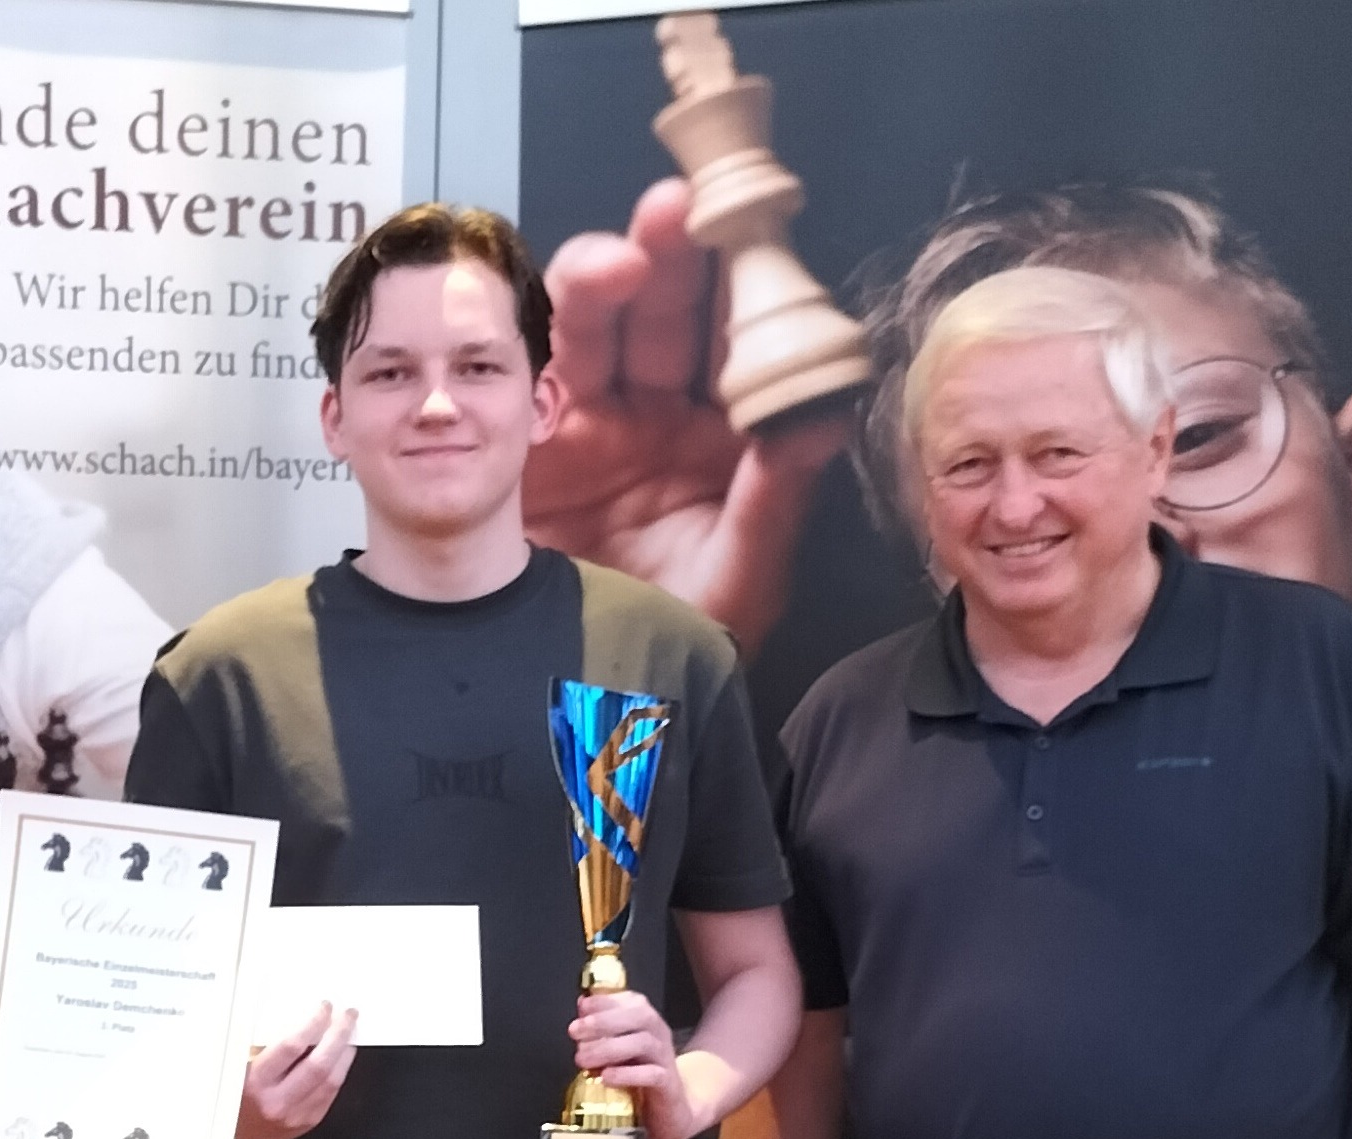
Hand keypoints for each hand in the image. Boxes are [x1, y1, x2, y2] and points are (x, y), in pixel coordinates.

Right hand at [237, 1001, 357, 1138]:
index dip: (313, 1023)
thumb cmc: (234, 1093)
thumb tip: (301, 1019)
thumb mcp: (241, 1064)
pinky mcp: (307, 1123)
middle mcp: (277, 1101)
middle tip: (347, 1016)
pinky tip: (341, 1058)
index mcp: (256, 1082)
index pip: (292, 1047)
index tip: (324, 1008)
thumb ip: (268, 1045)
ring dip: (344, 1053)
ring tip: (349, 1033)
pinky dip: (339, 1072)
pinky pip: (331, 1094)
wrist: (232, 1132)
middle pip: (319, 1064)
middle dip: (338, 1035)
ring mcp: (295, 1116)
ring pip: (331, 1081)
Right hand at [525, 177, 851, 655]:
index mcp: (726, 436)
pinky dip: (531, 337)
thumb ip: (776, 495)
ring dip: (603, 280)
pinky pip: (527, 375)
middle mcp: (659, 416)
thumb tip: (824, 413)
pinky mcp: (528, 445)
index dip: (744, 283)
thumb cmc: (689, 642)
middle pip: (664, 312)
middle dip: (672, 254)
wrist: (594, 709)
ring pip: (595, 328)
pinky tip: (549, 315)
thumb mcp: (743, 577)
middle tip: (680, 216)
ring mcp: (591, 425)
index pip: (740, 340)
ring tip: (615, 262)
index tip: (754, 238)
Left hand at [568, 989, 702, 1138]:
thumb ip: (601, 1027)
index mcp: (646, 1020)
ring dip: (608, 1048)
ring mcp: (665, 1058)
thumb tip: (583, 1004)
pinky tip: (606, 1077)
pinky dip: (627, 1074)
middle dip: (603, 1021)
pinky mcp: (668, 1085)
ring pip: (643, 1043)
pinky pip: (652, 1075)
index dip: (605, 1001)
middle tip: (575, 1031)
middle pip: (639, 1016)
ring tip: (582, 1058)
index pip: (631, 1000)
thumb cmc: (639, 1071)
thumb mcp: (618, 1046)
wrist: (671, 1107)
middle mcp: (659, 1033)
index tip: (582, 1009)